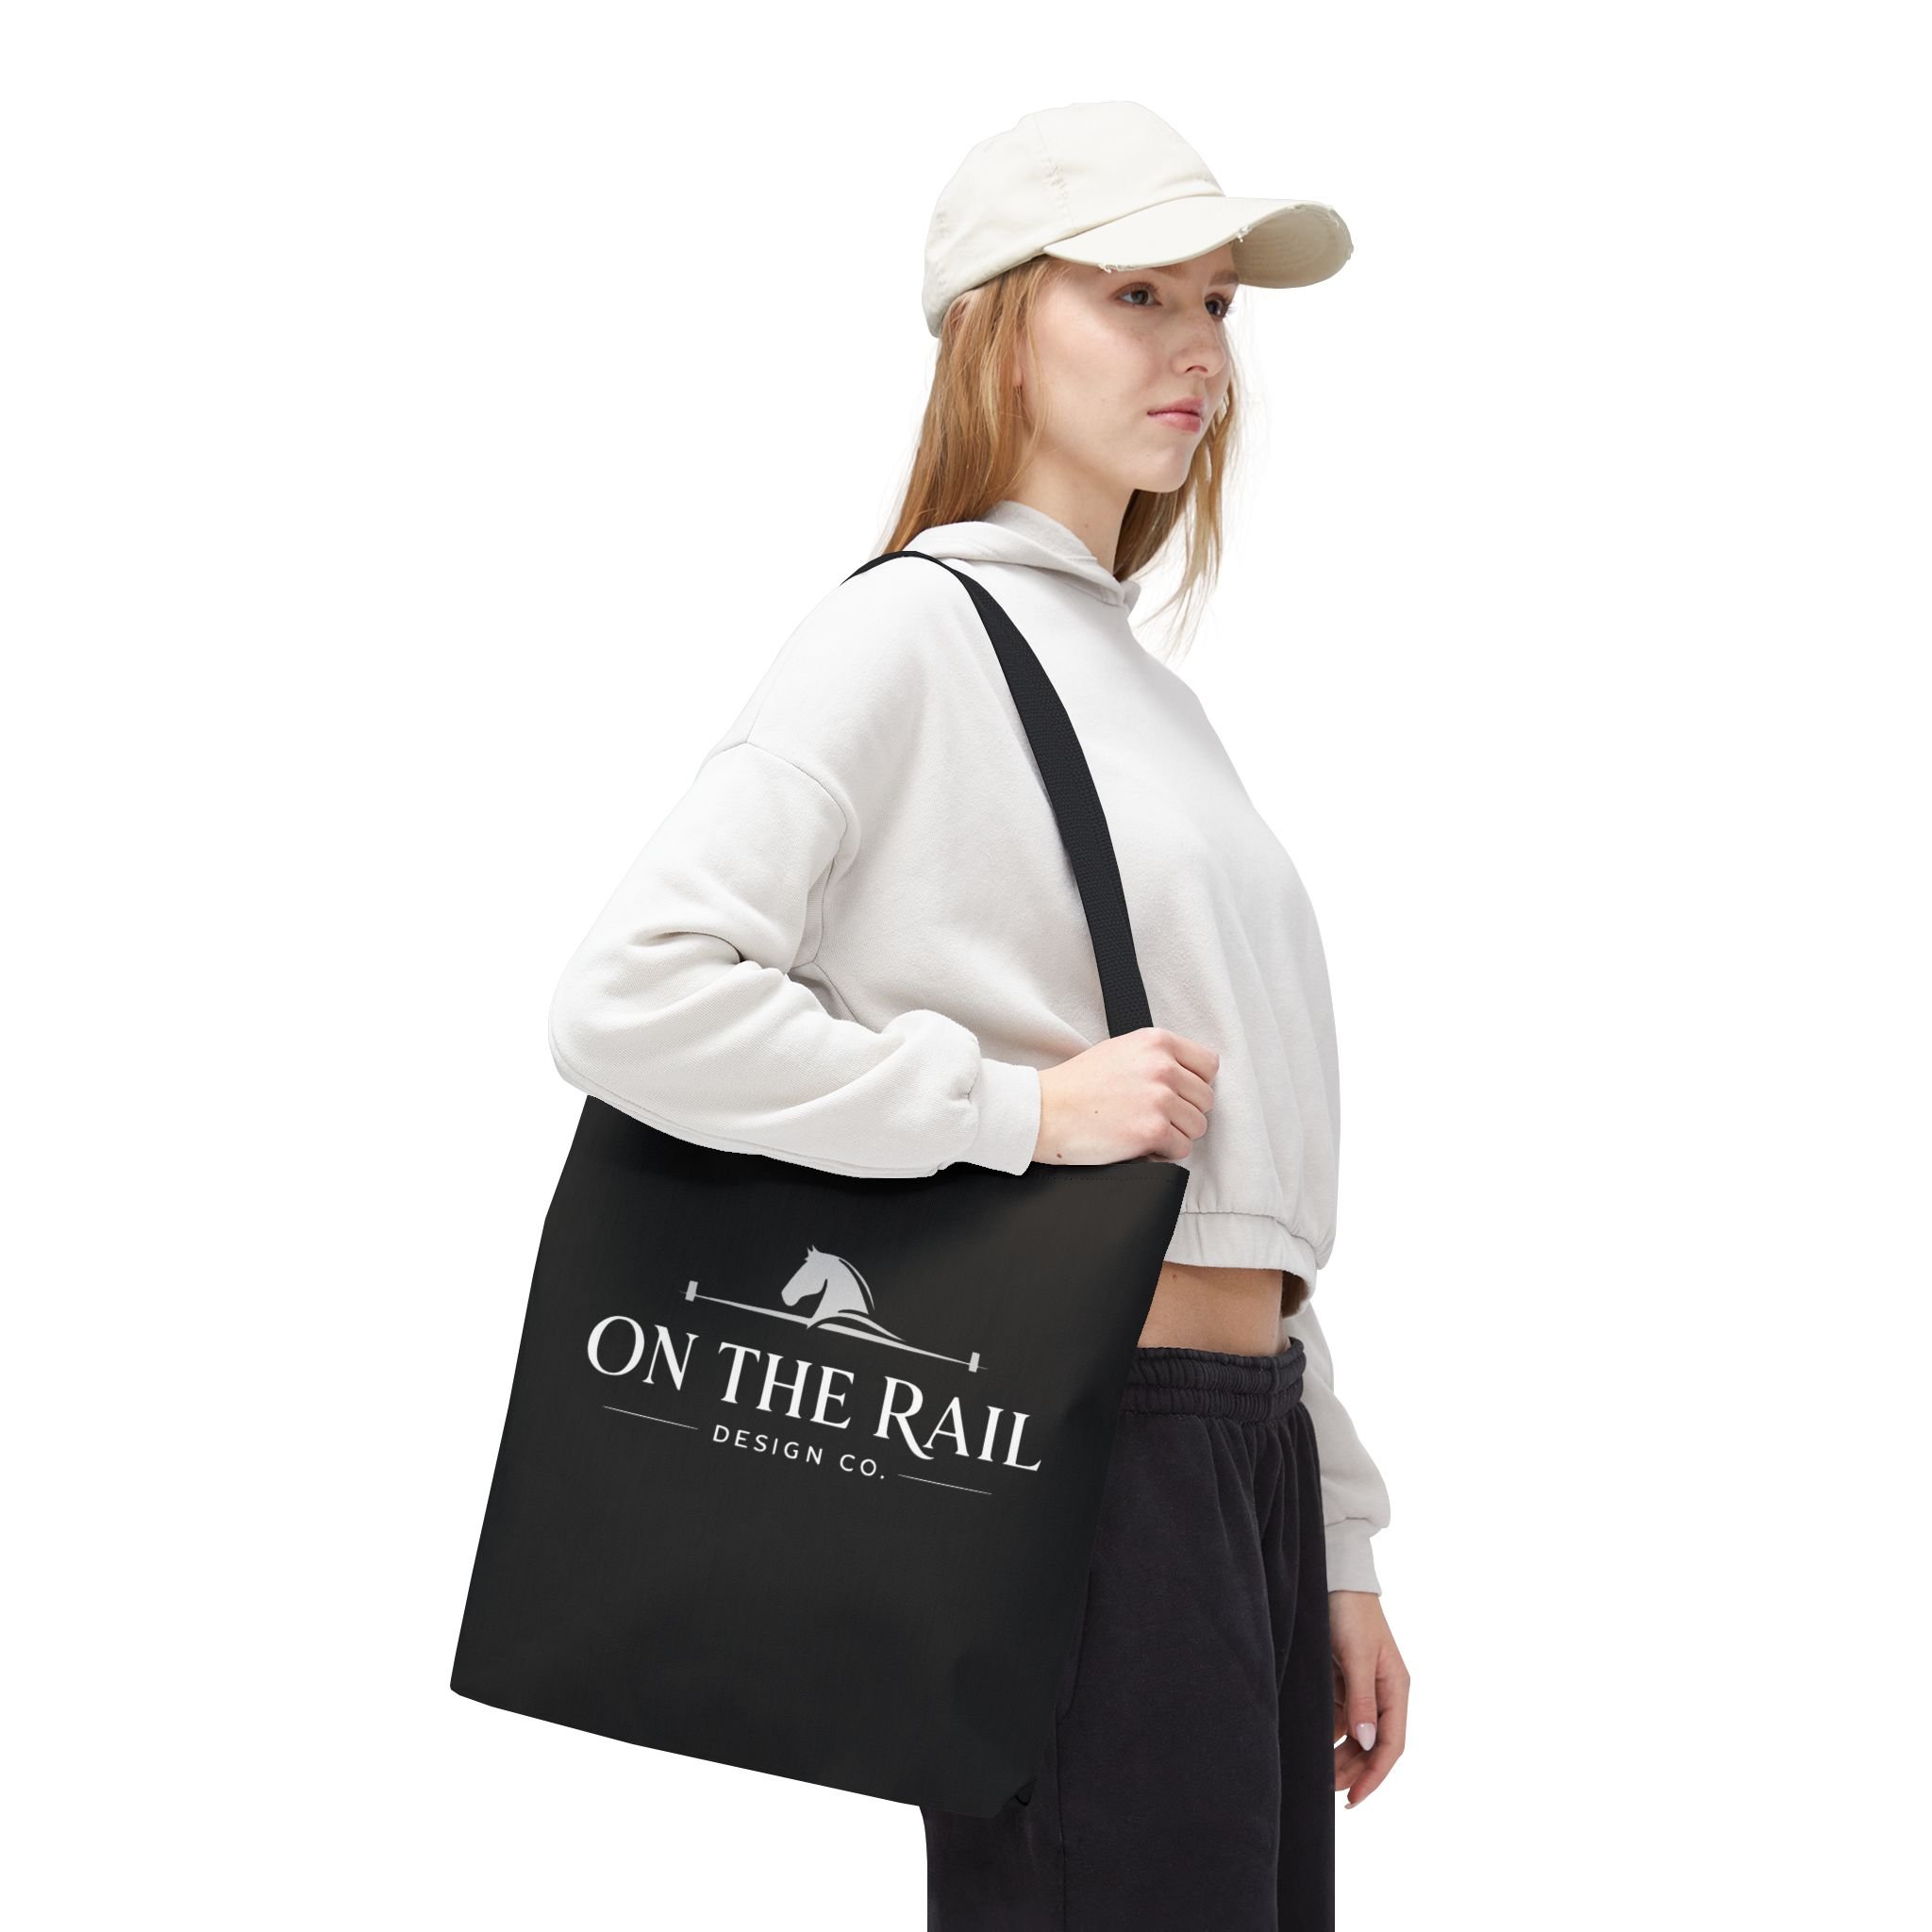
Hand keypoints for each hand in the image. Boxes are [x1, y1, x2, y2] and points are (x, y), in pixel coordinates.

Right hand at [1033, 1026, 1217, 1164]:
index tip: (1177, 1095)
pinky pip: (1182, 1149)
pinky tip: (1138, 1145)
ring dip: (1175, 1134)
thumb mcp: (1121, 1051)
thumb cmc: (1077, 1084)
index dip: (1194, 1084)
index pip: (1208, 1065)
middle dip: (1184, 1112)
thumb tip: (1190, 1078)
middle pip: (1205, 1099)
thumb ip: (1157, 1058)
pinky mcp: (1152, 1130)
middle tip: (1153, 1116)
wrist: (1045, 1110)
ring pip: (1197, 1126)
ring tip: (1143, 1129)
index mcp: (1157, 1042)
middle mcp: (1163, 1066)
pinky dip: (1163, 1153)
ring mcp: (1159, 1099)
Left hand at [1330, 1590, 1407, 1806]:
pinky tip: (1312, 1744)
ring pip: (1354, 1735)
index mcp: (1395, 1688)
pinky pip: (1338, 1716)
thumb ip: (1362, 1699)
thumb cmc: (1351, 1612)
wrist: (1333, 1578)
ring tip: (1319, 1774)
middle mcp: (1382, 1692)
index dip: (1375, 1774)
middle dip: (1354, 1769)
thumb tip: (1368, 1743)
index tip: (1354, 1797)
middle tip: (1328, 1789)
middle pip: (1372, 1745)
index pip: (1391, 1743)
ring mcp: (1361, 1687)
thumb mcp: (1358, 1655)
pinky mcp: (1342, 1681)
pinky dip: (1328, 1733)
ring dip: (1340, 1755)